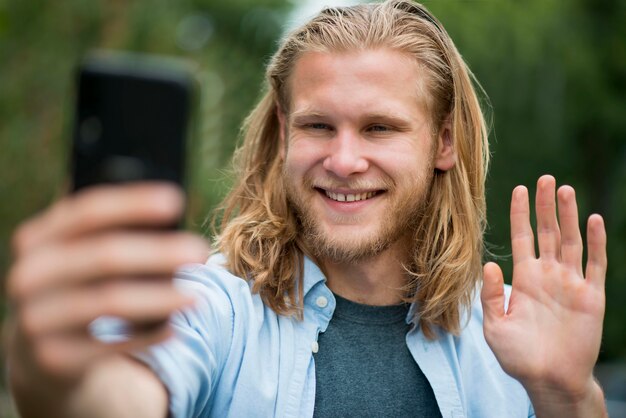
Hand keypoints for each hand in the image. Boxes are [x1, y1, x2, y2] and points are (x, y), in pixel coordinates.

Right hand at [6, 183, 208, 383]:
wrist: (41, 351)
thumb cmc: (77, 283)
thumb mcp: (77, 251)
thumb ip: (104, 224)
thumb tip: (161, 192)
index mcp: (36, 238)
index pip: (86, 211)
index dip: (133, 204)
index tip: (176, 200)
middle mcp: (29, 276)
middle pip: (104, 256)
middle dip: (159, 252)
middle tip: (200, 251)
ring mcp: (37, 319)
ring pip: (110, 301)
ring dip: (161, 297)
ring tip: (197, 297)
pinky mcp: (53, 357)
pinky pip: (112, 344)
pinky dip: (148, 334)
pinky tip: (173, 327)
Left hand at [481, 175, 606, 415]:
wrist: (550, 379)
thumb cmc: (519, 356)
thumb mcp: (495, 326)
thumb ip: (491, 296)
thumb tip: (490, 264)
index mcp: (525, 278)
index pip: (522, 237)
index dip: (520, 213)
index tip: (518, 189)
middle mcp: (548, 275)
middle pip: (548, 231)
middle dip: (545, 205)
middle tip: (545, 178)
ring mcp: (571, 283)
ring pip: (571, 241)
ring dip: (569, 215)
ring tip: (564, 189)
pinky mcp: (592, 296)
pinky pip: (595, 264)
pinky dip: (595, 242)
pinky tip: (594, 219)